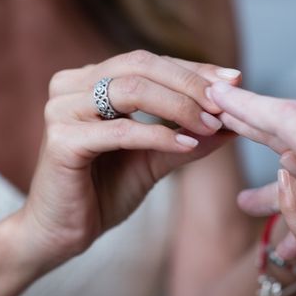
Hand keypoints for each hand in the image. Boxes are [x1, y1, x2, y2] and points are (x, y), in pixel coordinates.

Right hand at [2, 51, 238, 273]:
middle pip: (140, 65)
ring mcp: (61, 110)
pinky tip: (187, 144)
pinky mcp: (61, 140)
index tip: (234, 80)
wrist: (61, 233)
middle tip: (226, 103)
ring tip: (211, 125)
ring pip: (131, 90)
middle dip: (190, 83)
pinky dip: (158, 136)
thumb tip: (233, 123)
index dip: (193, 69)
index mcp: (88, 81)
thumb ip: (185, 136)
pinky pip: (121, 131)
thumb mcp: (152, 159)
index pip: (149, 62)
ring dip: (179, 106)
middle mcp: (70, 86)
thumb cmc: (103, 193)